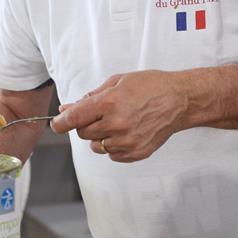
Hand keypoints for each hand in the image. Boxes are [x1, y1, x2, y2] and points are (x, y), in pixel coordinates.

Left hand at [50, 70, 187, 161]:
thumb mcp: (117, 82)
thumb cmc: (150, 86)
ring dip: (100, 136)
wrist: (180, 100)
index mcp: (109, 103)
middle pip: (83, 133)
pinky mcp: (136, 153)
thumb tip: (66, 108)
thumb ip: (89, 97)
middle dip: (85, 124)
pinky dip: (113, 146)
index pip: (73, 119)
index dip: (60, 123)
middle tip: (99, 115)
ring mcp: (127, 141)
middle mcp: (117, 124)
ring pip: (96, 146)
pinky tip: (126, 132)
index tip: (56, 124)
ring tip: (116, 122)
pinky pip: (112, 155)